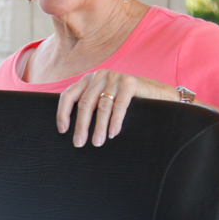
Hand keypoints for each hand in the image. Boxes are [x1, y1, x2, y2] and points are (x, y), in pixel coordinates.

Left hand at [56, 70, 174, 146]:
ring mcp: (114, 77)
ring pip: (102, 106)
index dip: (63, 113)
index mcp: (88, 80)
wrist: (155, 93)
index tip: (63, 130)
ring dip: (99, 127)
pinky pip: (119, 105)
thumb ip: (90, 107)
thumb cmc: (126, 100)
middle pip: (85, 103)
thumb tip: (74, 131)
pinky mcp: (130, 82)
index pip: (68, 95)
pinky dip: (115, 121)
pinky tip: (113, 133)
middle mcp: (99, 76)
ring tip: (97, 142)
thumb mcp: (104, 100)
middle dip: (81, 125)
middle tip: (79, 143)